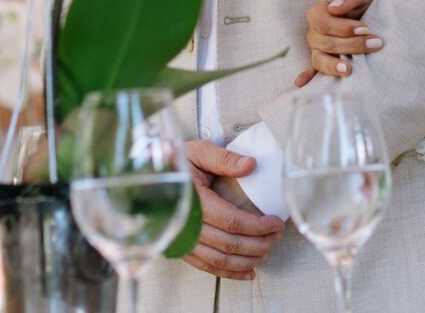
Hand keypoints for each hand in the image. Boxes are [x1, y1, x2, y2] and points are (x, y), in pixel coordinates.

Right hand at [179, 141, 282, 280]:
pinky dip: (229, 273)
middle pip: (229, 244)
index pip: (232, 221)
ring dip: (247, 260)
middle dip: (258, 244)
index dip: (257, 226)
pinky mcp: (182, 249)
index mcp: (194, 201)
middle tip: (276, 237)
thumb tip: (251, 165)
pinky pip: (207, 266)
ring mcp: (183, 241)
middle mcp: (187, 226)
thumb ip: (224, 158)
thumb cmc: (174, 163)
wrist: (148, 179)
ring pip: (220, 260)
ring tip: (266, 252)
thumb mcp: (198, 151)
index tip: (275, 223)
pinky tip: (247, 272)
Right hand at [294, 0, 380, 86]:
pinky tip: (301, 84)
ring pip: (320, 59)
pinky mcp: (324, 63)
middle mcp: (314, 32)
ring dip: (334, 65)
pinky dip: (307, 78)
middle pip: (325, 42)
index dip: (342, 27)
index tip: (365, 28)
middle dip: (351, 44)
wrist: (377, 17)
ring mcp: (317, 49)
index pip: (322, 21)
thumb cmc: (366, 3)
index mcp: (318, 12)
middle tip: (376, 43)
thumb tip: (335, 7)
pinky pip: (313, 72)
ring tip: (350, 70)